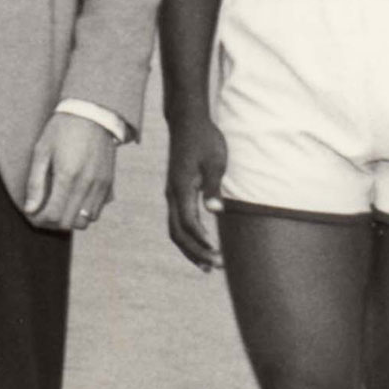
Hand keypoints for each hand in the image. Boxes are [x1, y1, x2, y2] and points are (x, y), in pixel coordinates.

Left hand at [22, 110, 119, 231]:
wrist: (93, 113)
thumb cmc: (63, 130)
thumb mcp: (42, 151)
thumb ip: (35, 182)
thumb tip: (30, 209)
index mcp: (67, 176)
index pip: (53, 215)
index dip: (40, 220)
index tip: (32, 214)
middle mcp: (86, 184)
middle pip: (70, 223)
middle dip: (53, 222)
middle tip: (44, 212)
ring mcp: (100, 184)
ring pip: (86, 220)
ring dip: (71, 219)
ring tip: (60, 206)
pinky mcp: (108, 182)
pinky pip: (97, 209)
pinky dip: (85, 211)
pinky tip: (75, 199)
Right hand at [164, 121, 227, 270]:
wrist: (187, 122)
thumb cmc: (204, 140)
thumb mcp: (215, 161)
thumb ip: (214, 187)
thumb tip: (215, 211)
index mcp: (181, 189)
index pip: (188, 224)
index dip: (202, 243)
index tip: (217, 255)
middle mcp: (172, 195)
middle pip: (178, 233)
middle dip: (195, 252)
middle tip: (216, 266)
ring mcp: (172, 194)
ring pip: (174, 229)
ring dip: (189, 249)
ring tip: (206, 265)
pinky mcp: (175, 192)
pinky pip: (177, 221)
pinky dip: (187, 237)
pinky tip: (201, 244)